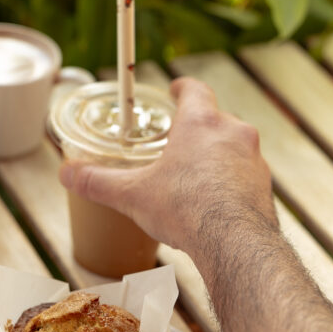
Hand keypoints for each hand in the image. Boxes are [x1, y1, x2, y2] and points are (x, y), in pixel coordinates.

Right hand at [59, 77, 276, 262]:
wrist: (233, 243)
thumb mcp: (132, 194)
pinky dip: (230, 183)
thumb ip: (97, 182)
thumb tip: (67, 174)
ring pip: (232, 148)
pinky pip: (245, 175)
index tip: (176, 90)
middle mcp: (233, 133)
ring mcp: (253, 159)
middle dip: (196, 129)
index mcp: (200, 123)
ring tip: (195, 179)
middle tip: (178, 143)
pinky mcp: (265, 186)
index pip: (195, 90)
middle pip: (214, 119)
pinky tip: (215, 204)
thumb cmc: (185, 209)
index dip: (183, 88)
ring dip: (216, 157)